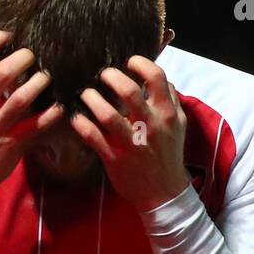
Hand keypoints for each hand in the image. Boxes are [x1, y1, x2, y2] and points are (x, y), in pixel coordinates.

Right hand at [0, 24, 64, 190]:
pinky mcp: (13, 142)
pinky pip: (38, 124)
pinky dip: (52, 113)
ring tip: (46, 77)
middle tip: (34, 57)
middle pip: (4, 71)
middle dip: (25, 58)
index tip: (11, 36)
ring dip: (40, 83)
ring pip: (23, 97)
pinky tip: (60, 105)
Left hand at [69, 55, 191, 212]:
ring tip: (85, 93)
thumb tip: (161, 79)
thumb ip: (171, 100)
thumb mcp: (178, 125)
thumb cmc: (168, 154)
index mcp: (167, 113)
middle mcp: (150, 125)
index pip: (157, 77)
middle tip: (101, 74)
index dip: (140, 63)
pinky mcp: (115, 158)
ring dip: (91, 99)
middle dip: (110, 76)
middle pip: (129, 91)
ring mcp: (132, 142)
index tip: (128, 61)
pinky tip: (75, 117)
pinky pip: (93, 137)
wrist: (164, 192)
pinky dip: (81, 124)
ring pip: (107, 114)